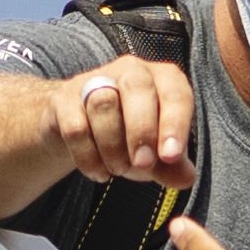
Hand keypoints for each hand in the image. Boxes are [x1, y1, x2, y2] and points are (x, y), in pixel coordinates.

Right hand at [54, 50, 197, 188]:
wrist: (79, 127)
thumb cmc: (129, 137)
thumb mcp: (156, 153)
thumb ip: (172, 166)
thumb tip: (186, 178)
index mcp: (162, 79)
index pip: (175, 93)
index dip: (175, 124)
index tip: (171, 156)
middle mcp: (130, 71)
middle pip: (137, 88)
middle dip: (142, 130)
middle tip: (143, 164)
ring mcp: (94, 81)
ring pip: (103, 104)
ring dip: (113, 145)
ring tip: (118, 170)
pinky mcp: (64, 100)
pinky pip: (75, 126)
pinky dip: (88, 156)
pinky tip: (99, 174)